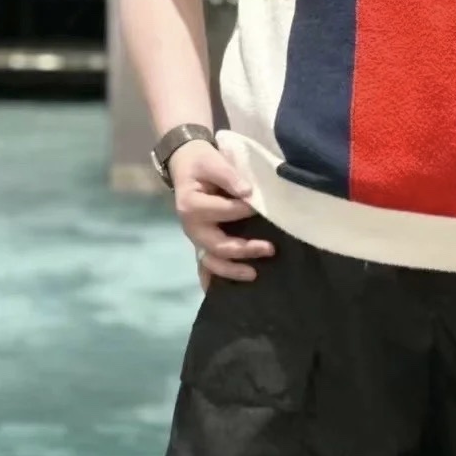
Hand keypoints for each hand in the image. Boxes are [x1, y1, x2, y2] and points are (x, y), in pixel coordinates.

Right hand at [169, 139, 273, 286]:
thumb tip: (249, 194)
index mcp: (192, 206)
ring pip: (211, 262)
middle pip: (217, 245)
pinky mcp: (201, 242)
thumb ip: (230, 177)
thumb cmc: (201, 162)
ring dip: (232, 270)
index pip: (224, 212)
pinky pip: (206, 265)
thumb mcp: (213, 161)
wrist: (185, 163)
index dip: (245, 210)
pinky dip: (213, 280)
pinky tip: (224, 294)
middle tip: (269, 248)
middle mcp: (191, 227)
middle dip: (244, 250)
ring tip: (254, 274)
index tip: (262, 205)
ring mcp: (196, 238)